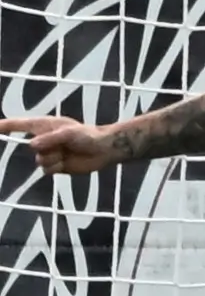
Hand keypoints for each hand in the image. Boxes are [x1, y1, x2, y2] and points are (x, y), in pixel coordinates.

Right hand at [0, 117, 115, 175]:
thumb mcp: (68, 133)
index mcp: (43, 126)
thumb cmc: (87, 135)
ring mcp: (48, 153)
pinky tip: (68, 161)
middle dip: (45, 148)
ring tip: (68, 152)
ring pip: (39, 160)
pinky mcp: (54, 166)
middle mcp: (42, 139)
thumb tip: (32, 145)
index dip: (3, 126)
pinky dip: (57, 167)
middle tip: (61, 145)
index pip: (18, 125)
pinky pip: (46, 170)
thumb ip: (50, 138)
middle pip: (29, 147)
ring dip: (54, 158)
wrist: (104, 150)